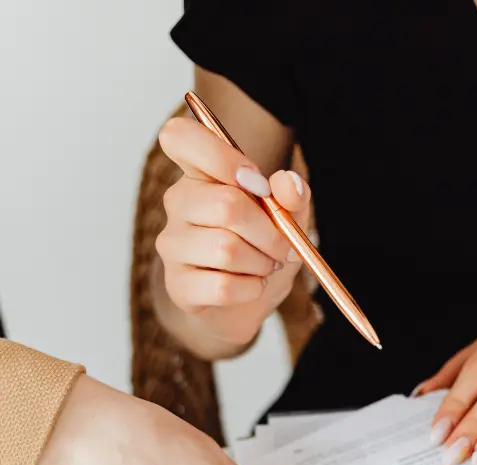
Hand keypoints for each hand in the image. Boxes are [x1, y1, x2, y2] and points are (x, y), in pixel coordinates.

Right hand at [155, 117, 309, 356]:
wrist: (245, 304)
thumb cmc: (262, 249)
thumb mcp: (288, 217)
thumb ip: (292, 195)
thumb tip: (286, 184)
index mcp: (200, 173)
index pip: (178, 137)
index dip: (221, 156)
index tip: (256, 184)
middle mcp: (178, 203)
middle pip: (225, 205)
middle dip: (269, 232)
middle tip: (282, 247)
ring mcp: (172, 245)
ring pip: (225, 249)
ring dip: (261, 263)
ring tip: (265, 266)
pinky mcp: (177, 285)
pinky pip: (222, 286)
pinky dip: (250, 289)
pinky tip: (250, 286)